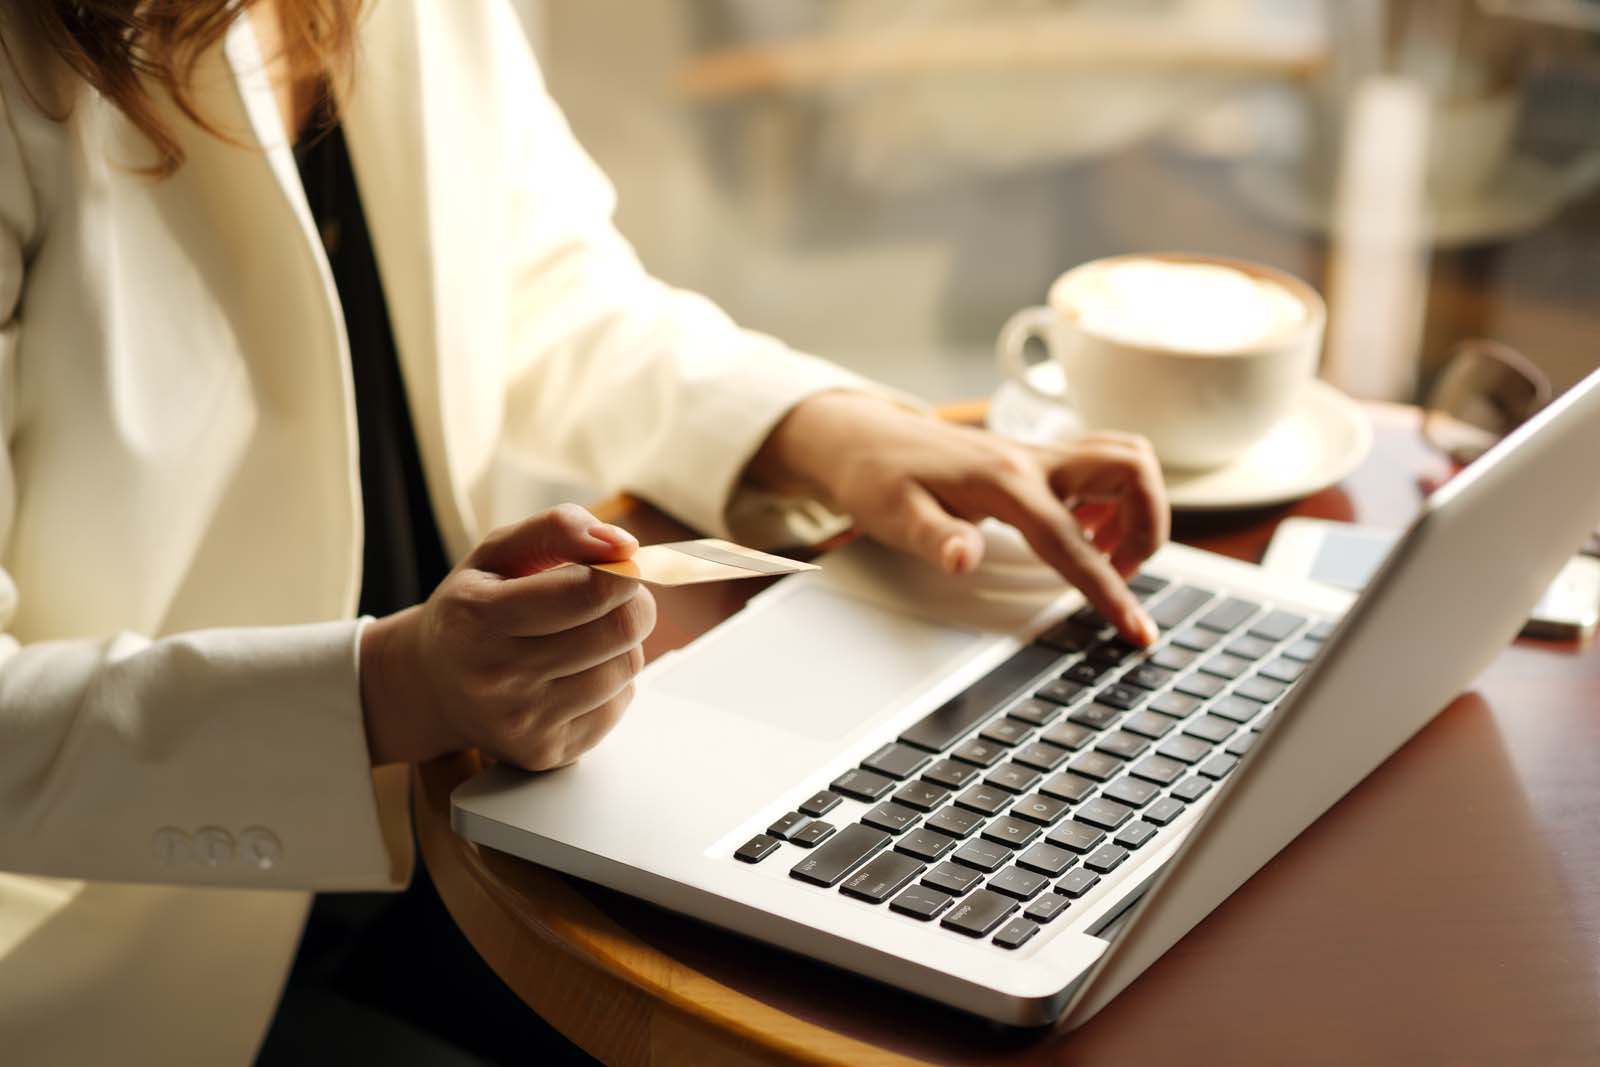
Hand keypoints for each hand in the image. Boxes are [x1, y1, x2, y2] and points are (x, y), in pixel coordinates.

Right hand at [359, 504, 655, 767]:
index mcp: (479, 617)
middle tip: (610, 597)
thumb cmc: (472, 611)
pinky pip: (619, 704)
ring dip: (620, 645)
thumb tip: (623, 543)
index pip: (590, 590)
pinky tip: (572, 675)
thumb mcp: (497, 553)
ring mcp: (522, 722)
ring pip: (627, 668)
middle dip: (631, 603)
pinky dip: (610, 683)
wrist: (432, 686)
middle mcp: (496, 676)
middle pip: (620, 629)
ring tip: (580, 638)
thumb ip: (557, 530)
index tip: (618, 564)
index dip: (622, 571)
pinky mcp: (547, 753)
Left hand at [749, 393, 1168, 643]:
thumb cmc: (876, 478)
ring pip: (1127, 460)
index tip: (1137, 631)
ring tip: (1104, 555)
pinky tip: (1085, 531)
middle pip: (1132, 470)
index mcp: (1003, 484)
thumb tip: (964, 559)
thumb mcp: (894, 516)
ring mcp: (1040, 455)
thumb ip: (935, 538)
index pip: (1072, 542)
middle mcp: (1033, 461)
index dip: (1109, 590)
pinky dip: (1117, 497)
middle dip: (1146, 528)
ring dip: (1137, 508)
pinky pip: (1106, 465)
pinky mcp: (1040, 459)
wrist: (863, 438)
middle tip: (1117, 574)